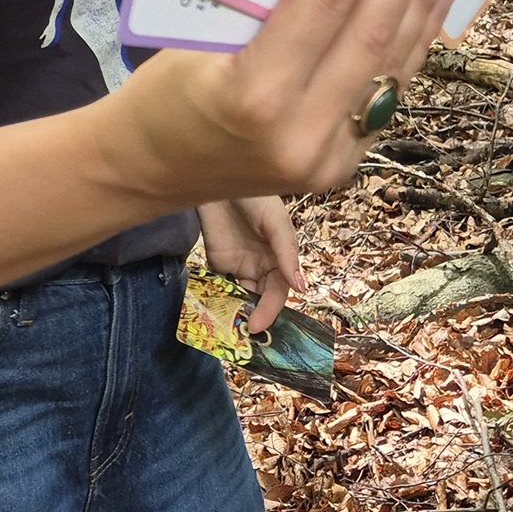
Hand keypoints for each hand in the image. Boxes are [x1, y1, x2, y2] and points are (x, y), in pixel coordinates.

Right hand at [107, 0, 452, 207]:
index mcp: (256, 93)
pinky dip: (409, 48)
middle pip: (369, 34)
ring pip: (390, 68)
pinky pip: (385, 97)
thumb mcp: (199, 35)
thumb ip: (266, 1)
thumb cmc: (163, 92)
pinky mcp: (340, 168)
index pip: (326, 3)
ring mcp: (327, 158)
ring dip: (419, 6)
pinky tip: (425, 11)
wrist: (149, 171)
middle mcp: (300, 132)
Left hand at [197, 197, 300, 332]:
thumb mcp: (275, 222)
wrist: (219, 176)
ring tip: (224, 329)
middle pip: (259, 299)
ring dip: (234, 312)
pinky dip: (216, 300)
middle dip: (252, 317)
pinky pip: (218, 287)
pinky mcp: (217, 262)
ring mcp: (239, 265)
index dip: (270, 311)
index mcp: (280, 258)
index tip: (258, 326)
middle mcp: (261, 266)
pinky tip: (210, 311)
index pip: (278, 292)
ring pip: (239, 297)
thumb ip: (286, 254)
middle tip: (240, 335)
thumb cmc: (254, 195)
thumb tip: (302, 287)